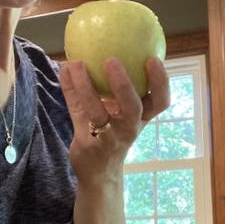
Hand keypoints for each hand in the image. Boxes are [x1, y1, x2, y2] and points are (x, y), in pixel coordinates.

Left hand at [58, 57, 169, 181]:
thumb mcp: (116, 112)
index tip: (153, 59)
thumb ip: (109, 85)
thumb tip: (102, 50)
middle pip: (133, 107)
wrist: (99, 173)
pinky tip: (64, 71)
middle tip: (112, 60)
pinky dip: (70, 89)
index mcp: (141, 118)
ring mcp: (108, 138)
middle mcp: (129, 128)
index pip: (160, 102)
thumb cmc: (111, 135)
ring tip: (76, 63)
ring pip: (98, 111)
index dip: (160, 82)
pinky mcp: (88, 143)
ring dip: (86, 85)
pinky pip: (77, 112)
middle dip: (124, 84)